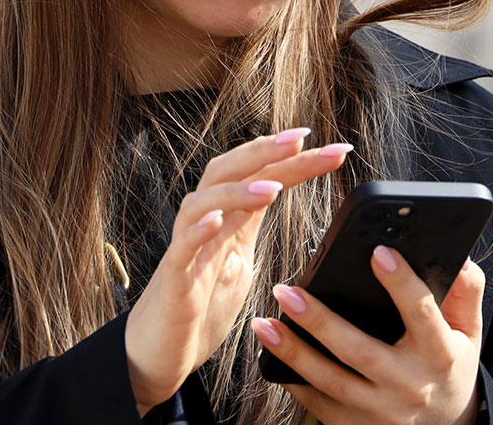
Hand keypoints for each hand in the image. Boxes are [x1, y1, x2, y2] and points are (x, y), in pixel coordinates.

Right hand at [124, 129, 352, 413]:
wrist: (159, 352)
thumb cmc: (200, 305)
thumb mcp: (238, 260)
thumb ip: (252, 224)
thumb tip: (281, 192)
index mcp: (226, 219)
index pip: (259, 176)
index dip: (292, 159)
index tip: (333, 148)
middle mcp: (204, 224)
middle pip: (228, 173)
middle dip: (265, 153)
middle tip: (301, 140)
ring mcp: (187, 249)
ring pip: (203, 203)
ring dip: (237, 191)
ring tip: (273, 188)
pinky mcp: (173, 281)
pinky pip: (181, 250)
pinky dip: (197, 231)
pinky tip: (216, 220)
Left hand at [250, 246, 485, 424]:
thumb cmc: (450, 368)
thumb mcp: (468, 334)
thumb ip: (466, 295)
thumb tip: (462, 260)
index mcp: (440, 355)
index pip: (421, 313)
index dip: (401, 282)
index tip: (378, 251)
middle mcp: (408, 385)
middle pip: (360, 351)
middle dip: (320, 322)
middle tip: (287, 291)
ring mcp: (380, 411)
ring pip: (331, 381)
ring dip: (294, 352)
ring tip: (264, 323)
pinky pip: (318, 404)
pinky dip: (293, 379)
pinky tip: (270, 355)